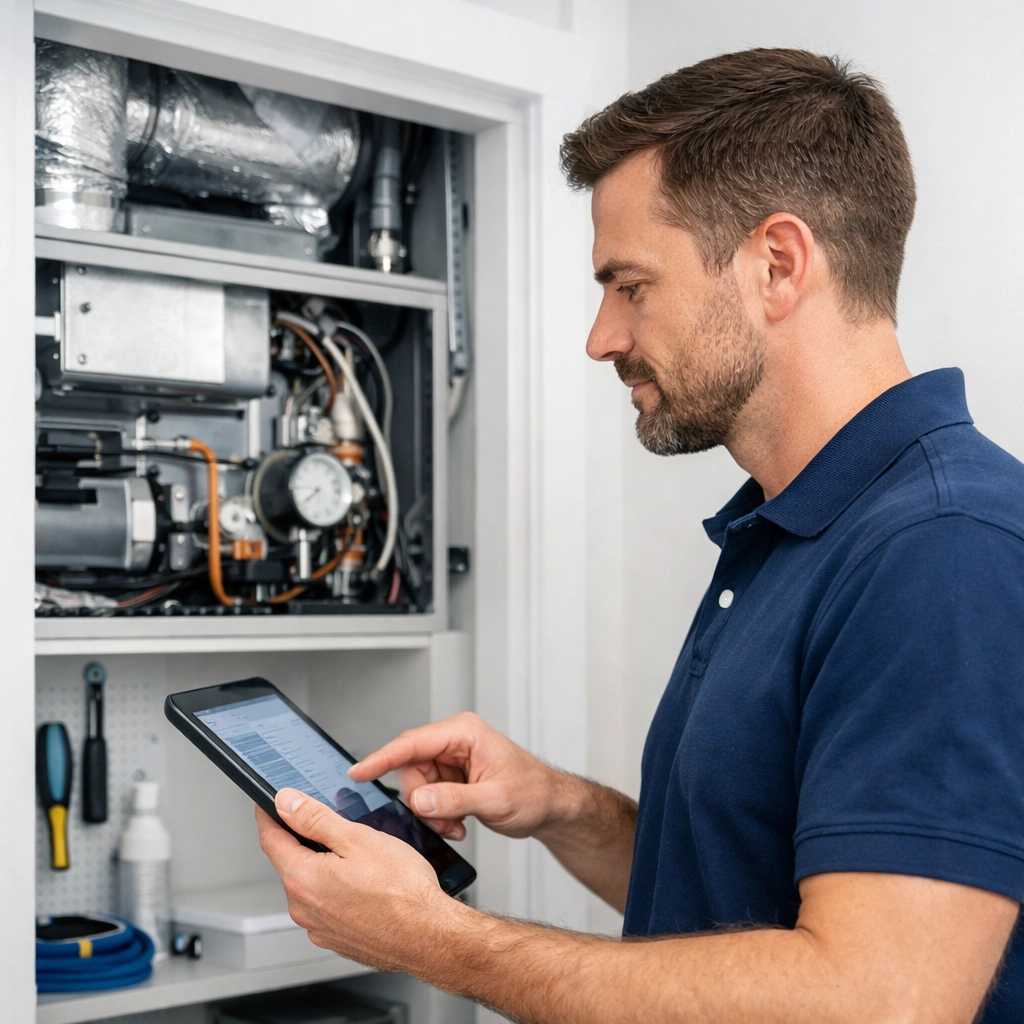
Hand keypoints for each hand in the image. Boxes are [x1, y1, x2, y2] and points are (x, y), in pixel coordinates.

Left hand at [256, 789, 458, 971]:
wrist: (428, 936)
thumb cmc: (402, 891)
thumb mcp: (358, 838)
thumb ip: (315, 819)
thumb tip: (286, 802)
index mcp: (302, 879)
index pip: (270, 839)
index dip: (269, 815)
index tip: (269, 802)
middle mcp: (303, 908)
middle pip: (291, 862)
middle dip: (304, 840)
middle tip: (332, 823)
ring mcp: (319, 928)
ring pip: (311, 885)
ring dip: (323, 866)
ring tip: (359, 856)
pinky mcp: (337, 939)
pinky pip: (326, 906)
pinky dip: (336, 890)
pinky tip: (365, 884)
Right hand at [348, 711, 565, 840]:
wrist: (550, 806)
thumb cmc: (534, 793)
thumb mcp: (494, 799)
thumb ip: (454, 799)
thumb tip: (420, 799)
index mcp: (463, 732)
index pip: (412, 743)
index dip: (381, 758)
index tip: (357, 772)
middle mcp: (454, 741)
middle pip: (410, 767)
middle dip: (420, 799)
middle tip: (440, 821)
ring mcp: (452, 759)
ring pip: (417, 785)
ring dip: (430, 811)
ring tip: (455, 825)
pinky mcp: (452, 776)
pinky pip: (428, 795)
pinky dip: (437, 814)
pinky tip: (457, 824)